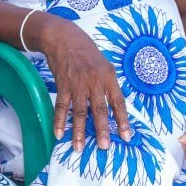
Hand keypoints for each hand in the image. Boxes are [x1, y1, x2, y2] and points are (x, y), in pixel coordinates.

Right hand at [35, 16, 131, 150]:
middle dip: (102, 130)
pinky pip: (61, 107)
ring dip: (79, 131)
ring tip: (79, 147)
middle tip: (105, 147)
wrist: (63, 38)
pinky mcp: (63, 85)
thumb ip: (108, 84)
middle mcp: (94, 82)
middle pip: (99, 110)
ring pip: (79, 112)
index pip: (118, 102)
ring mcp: (77, 84)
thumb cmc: (86, 51)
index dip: (122, 120)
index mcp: (108, 77)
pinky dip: (59, 121)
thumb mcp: (104, 64)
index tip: (126, 136)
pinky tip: (59, 134)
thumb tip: (113, 104)